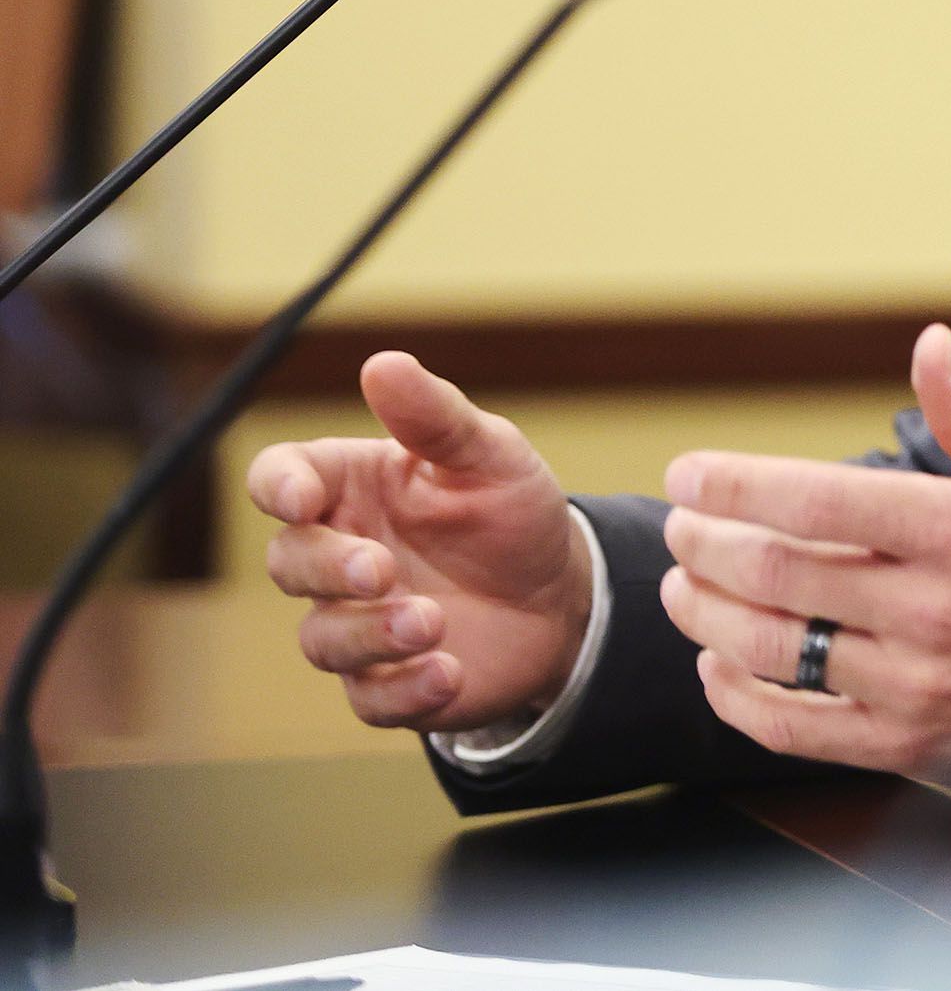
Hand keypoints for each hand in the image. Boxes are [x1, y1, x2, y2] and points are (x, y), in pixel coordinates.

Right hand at [245, 350, 592, 731]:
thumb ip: (435, 416)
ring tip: (432, 623)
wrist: (561, 595)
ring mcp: (358, 623)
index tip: (301, 497)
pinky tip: (449, 672)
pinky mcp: (388, 682)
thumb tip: (383, 363)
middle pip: (290, 563)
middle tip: (381, 569)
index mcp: (352, 489)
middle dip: (329, 569)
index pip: (282, 478)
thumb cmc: (511, 511)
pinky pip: (370, 699)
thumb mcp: (490, 454)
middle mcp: (341, 555)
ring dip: (371, 634)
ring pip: (323, 638)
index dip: (278, 486)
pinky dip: (404, 691)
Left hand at [658, 324, 950, 821]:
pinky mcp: (910, 750)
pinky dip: (737, 698)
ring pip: (771, 649)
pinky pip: (795, 729)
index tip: (688, 474)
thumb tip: (926, 344)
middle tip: (679, 527)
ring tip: (682, 587)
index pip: (818, 501)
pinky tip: (719, 665)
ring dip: (704, 616)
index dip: (736, 484)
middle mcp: (933, 610)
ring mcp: (917, 687)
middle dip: (703, 545)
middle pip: (775, 573)